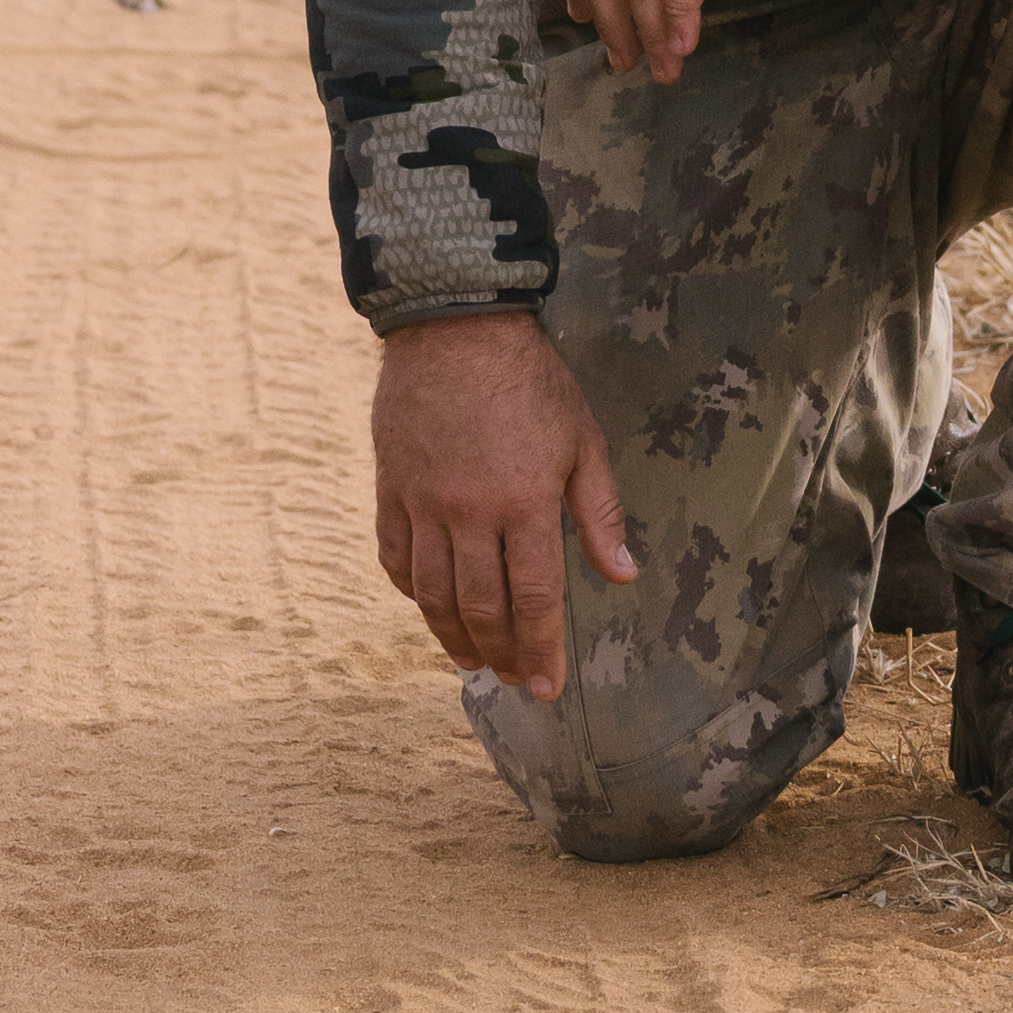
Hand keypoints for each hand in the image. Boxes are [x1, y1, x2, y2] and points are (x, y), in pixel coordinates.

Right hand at [372, 312, 638, 696]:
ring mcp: (424, 502)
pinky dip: (409, 591)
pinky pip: (394, 555)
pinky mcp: (391, 486)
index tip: (548, 688)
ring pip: (432, 592)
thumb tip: (622, 576)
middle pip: (481, 607)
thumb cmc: (530, 381)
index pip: (534, 599)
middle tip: (516, 679)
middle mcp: (470, 512)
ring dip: (452, 636)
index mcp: (525, 503)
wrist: (456, 324)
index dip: (542, 649)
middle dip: (502, 654)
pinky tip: (426, 607)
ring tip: (472, 661)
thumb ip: (599, 514)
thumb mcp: (582, 440)